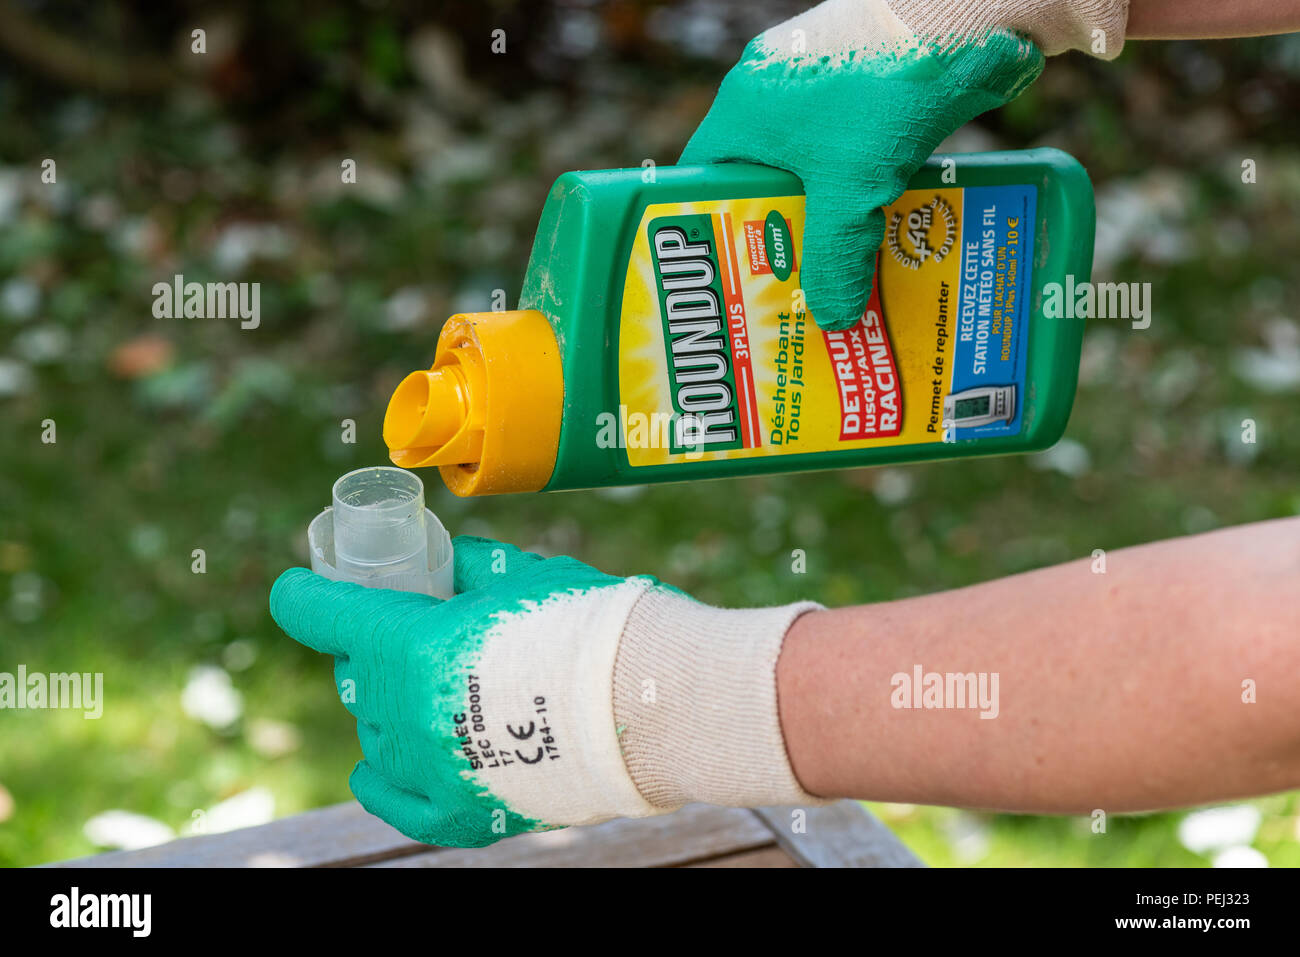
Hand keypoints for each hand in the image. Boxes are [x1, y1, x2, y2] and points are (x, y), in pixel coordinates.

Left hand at [271, 536, 819, 846]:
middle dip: (372, 647)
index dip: (307, 595)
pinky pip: (392, 798)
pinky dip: (381, 778)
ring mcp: (426, 767)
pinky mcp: (458, 811)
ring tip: (440, 689)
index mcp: (407, 643)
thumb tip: (445, 565)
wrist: (648, 704)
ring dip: (391, 704)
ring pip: (376, 730)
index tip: (303, 588)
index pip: (322, 613)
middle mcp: (401, 711)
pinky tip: (375, 768)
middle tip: (415, 631)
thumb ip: (468, 569)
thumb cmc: (588, 625)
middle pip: (356, 672)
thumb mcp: (522, 574)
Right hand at [681, 0, 1042, 330]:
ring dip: (831, 206)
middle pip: (762, 176)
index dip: (714, 226)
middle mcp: (772, 86)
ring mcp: (819, 74)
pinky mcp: (863, 70)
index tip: (734, 269)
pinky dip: (865, 177)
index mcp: (743, 108)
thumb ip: (835, 256)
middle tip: (798, 280)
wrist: (963, 12)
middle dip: (783, 229)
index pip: (704, 177)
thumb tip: (832, 318)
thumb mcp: (852, 189)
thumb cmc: (884, 88)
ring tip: (849, 257)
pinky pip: (851, 139)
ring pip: (812, 160)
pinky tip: (891, 211)